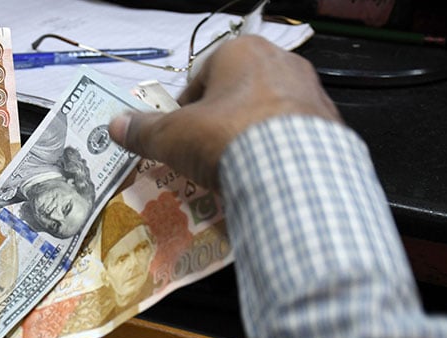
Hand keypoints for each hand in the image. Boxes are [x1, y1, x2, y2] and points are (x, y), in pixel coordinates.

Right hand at [109, 35, 341, 189]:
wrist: (293, 172)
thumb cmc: (227, 138)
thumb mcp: (173, 137)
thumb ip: (144, 131)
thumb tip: (114, 126)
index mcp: (241, 52)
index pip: (201, 79)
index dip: (184, 110)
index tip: (178, 138)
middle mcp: (281, 63)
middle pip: (236, 96)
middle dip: (218, 124)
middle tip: (204, 156)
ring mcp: (311, 94)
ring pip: (267, 116)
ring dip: (249, 138)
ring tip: (235, 171)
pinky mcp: (331, 126)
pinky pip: (293, 138)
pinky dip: (277, 154)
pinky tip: (265, 176)